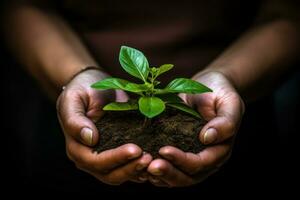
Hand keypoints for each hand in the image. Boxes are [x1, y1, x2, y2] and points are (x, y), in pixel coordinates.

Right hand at [56, 69, 151, 184]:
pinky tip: (157, 161)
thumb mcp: (73, 99)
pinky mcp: (119, 153)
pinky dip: (143, 168)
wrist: (93, 85)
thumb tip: (89, 139)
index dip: (115, 158)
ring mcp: (105, 158)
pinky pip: (131, 166)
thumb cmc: (81, 90)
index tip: (135, 149)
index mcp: (77, 148)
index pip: (95, 161)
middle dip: (130, 168)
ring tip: (155, 159)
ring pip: (122, 174)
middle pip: (110, 175)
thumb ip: (75, 120)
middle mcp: (90, 158)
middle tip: (149, 157)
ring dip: (138, 170)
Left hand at [147, 71, 244, 186]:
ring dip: (158, 174)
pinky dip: (152, 168)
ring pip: (174, 176)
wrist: (208, 86)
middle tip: (149, 166)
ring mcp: (189, 157)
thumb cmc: (220, 93)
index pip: (200, 163)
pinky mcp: (177, 151)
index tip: (164, 150)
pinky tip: (139, 163)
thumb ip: (225, 122)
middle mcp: (204, 159)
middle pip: (186, 177)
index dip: (182, 160)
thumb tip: (208, 138)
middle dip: (167, 173)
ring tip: (142, 168)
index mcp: (219, 150)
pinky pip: (165, 166)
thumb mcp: (229, 103)